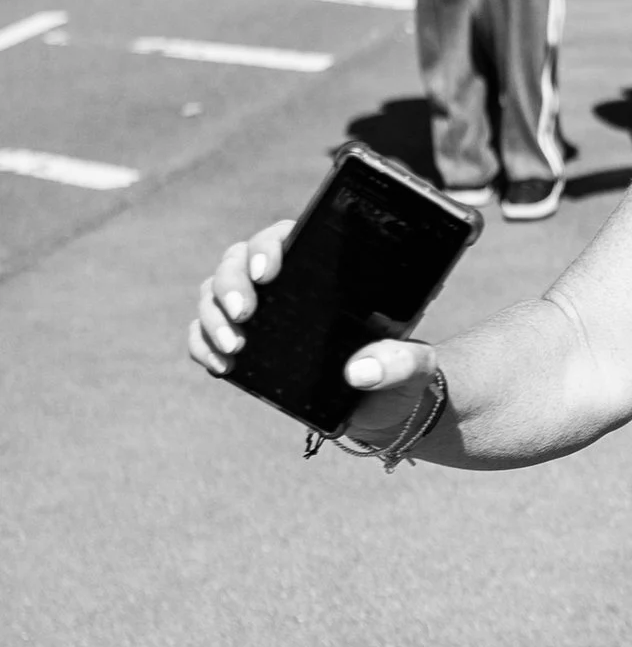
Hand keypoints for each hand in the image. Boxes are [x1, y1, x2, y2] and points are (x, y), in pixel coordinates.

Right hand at [189, 223, 441, 449]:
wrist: (386, 408)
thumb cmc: (401, 372)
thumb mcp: (414, 366)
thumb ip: (399, 363)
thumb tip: (360, 371)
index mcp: (323, 271)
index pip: (282, 238)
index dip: (267, 246)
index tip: (267, 272)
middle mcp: (284, 286)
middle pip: (236, 262)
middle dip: (231, 284)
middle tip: (245, 314)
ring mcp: (260, 315)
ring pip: (213, 294)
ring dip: (213, 316)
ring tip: (234, 347)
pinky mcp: (243, 347)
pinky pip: (203, 335)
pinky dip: (202, 345)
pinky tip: (220, 366)